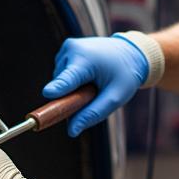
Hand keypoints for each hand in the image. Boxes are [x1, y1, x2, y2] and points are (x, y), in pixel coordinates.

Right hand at [43, 33, 161, 135]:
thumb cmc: (124, 75)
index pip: (68, 78)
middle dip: (71, 96)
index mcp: (87, 59)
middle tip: (91, 96)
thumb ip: (93, 114)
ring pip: (59, 80)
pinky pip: (62, 72)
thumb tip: (72, 130)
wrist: (131, 52)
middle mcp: (73, 49)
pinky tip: (88, 75)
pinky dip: (72, 79)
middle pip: (61, 84)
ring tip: (92, 83)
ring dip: (72, 88)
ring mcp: (68, 47)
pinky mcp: (66, 48)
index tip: (47, 94)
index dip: (58, 89)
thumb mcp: (115, 98)